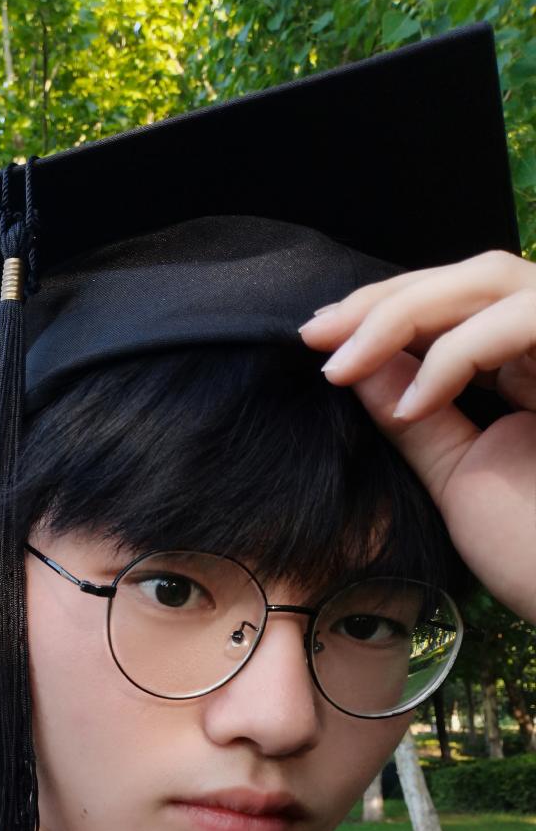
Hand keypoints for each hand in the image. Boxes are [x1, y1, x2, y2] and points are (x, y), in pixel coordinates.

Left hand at [298, 251, 535, 623]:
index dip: (383, 311)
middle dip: (383, 301)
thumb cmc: (533, 553)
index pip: (453, 307)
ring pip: (493, 279)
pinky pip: (525, 318)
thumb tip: (356, 366)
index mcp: (531, 367)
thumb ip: (415, 420)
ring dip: (406, 314)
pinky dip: (460, 352)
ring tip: (344, 367)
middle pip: (470, 277)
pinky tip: (415, 406)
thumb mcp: (458, 477)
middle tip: (316, 338)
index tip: (317, 341)